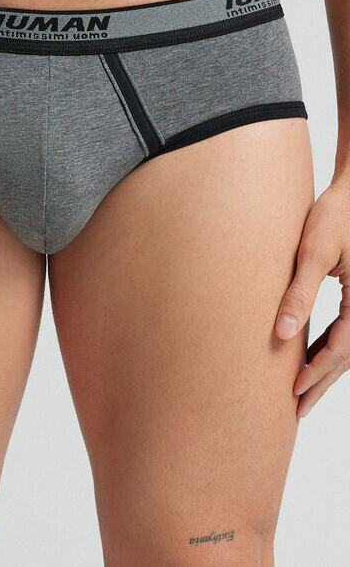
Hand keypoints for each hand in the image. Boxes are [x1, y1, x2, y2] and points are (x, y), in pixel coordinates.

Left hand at [275, 180, 349, 416]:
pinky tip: (310, 354)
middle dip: (322, 381)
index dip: (317, 373)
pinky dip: (329, 347)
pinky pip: (346, 329)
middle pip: (348, 355)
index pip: (341, 348)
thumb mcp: (313, 252)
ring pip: (349, 346)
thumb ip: (299, 292)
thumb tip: (282, 332)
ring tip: (301, 390)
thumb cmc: (335, 215)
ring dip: (326, 368)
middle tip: (296, 409)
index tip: (293, 392)